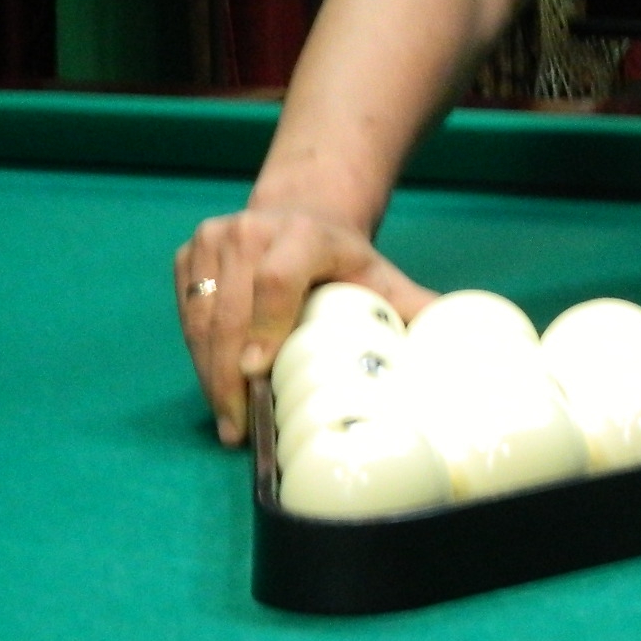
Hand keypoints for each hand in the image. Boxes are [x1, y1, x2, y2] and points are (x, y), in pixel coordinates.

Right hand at [174, 206, 437, 445]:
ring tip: (228, 420)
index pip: (278, 280)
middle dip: (231, 374)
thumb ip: (411, 309)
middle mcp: (252, 230)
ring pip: (203, 318)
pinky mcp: (188, 254)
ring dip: (210, 374)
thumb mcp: (378, 277)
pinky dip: (198, 355)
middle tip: (240, 427)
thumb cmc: (344, 260)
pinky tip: (215, 389)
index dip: (266, 326)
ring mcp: (214, 239)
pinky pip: (187, 315)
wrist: (301, 212)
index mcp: (305, 234)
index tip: (259, 373)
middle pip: (233, 310)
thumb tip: (453, 354)